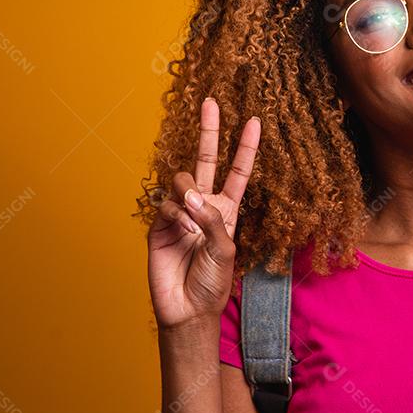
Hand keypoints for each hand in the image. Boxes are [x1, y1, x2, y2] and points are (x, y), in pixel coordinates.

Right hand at [146, 97, 260, 330]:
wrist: (187, 309)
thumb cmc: (212, 282)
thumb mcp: (226, 249)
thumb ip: (213, 219)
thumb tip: (190, 194)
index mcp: (227, 209)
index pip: (237, 171)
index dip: (245, 147)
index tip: (254, 120)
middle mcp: (204, 204)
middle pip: (206, 159)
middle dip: (209, 131)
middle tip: (211, 102)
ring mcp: (180, 212)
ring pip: (182, 179)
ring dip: (190, 192)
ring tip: (193, 218)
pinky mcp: (158, 223)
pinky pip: (166, 204)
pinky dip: (176, 215)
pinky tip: (180, 232)